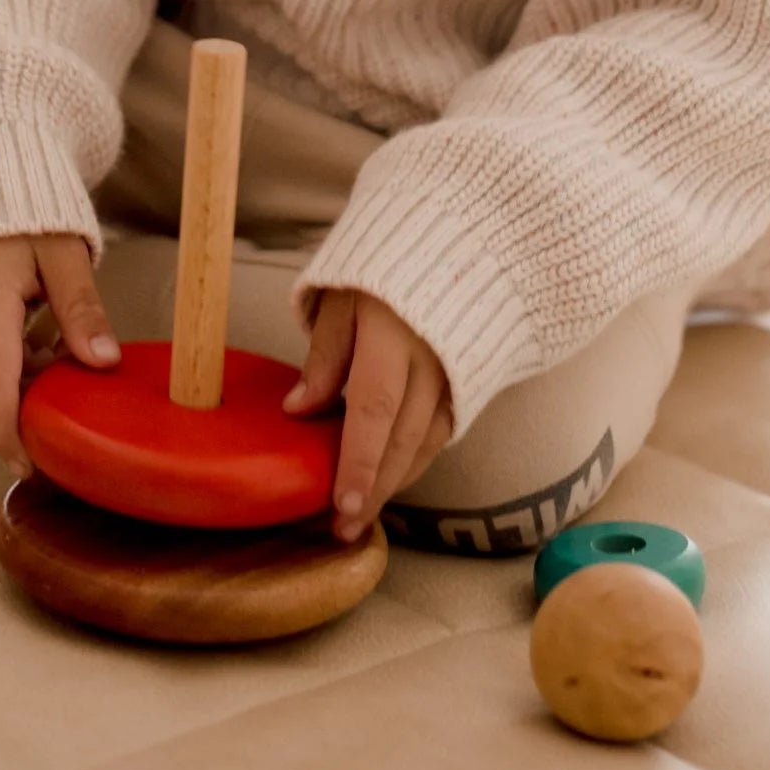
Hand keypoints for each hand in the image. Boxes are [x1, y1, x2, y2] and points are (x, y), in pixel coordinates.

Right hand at [0, 232, 120, 475]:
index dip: (9, 431)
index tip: (32, 462)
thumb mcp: (63, 252)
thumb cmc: (24, 214)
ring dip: (6, 408)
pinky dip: (3, 384)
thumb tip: (104, 361)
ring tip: (57, 400)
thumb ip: (81, 307)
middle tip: (49, 449)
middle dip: (4, 434)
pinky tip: (44, 369)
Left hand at [282, 287, 453, 539]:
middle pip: (403, 437)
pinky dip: (417, 459)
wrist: (460, 240)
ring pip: (427, 442)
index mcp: (395, 331)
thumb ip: (324, 355)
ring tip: (363, 514)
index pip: (375, 409)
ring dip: (396, 482)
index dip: (359, 462)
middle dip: (375, 489)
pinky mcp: (470, 379)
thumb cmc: (385, 265)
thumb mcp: (343, 296)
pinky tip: (394, 477)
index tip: (341, 506)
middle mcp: (433, 358)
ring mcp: (458, 371)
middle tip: (344, 529)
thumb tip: (298, 410)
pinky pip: (443, 430)